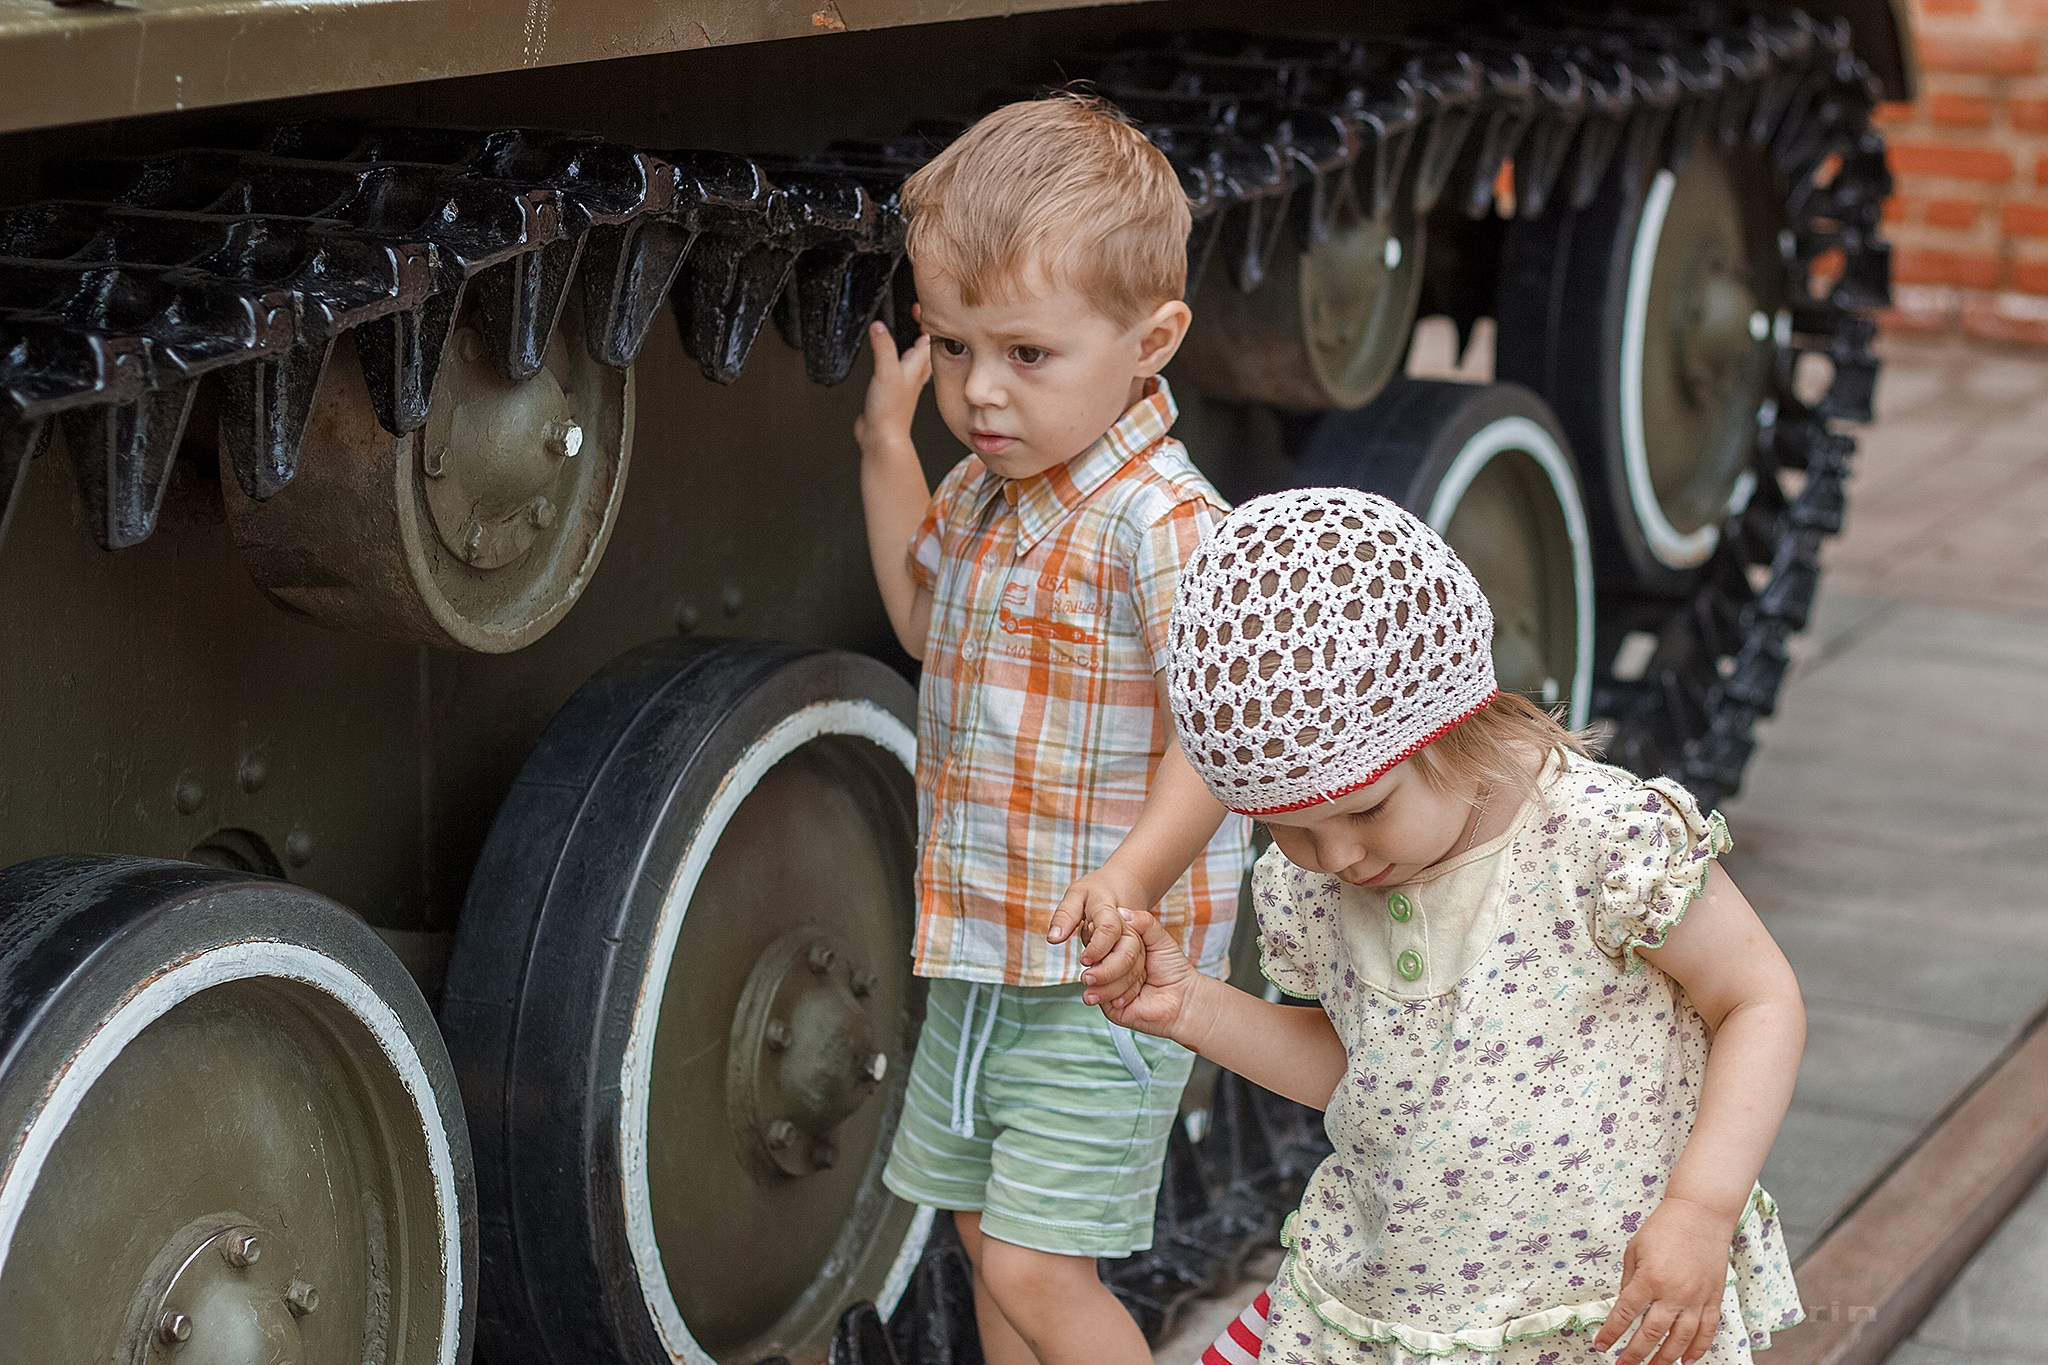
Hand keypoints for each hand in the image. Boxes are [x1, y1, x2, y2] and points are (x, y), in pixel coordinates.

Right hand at [854, 322, 930, 453]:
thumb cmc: (890, 411)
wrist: (882, 437)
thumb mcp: (886, 373)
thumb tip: (879, 325)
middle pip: (924, 345)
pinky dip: (896, 359)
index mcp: (917, 365)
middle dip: (922, 328)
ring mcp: (904, 382)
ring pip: (913, 357)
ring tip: (908, 330)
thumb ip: (883, 347)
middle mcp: (914, 372)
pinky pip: (898, 369)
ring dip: (911, 343)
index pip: (928, 336)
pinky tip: (890, 360)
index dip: (926, 319)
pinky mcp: (892, 390)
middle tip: (917, 313)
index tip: (919, 306)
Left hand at [1049, 870, 1146, 1007]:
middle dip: (1109, 970)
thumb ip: (1065, 916)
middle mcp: (1128, 928)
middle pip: (1128, 951)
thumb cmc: (1094, 892)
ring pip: (1136, 966)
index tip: (1083, 961)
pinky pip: (1139, 972)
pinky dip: (1128, 989)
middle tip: (1086, 981)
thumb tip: (1053, 938)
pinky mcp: (1141, 951)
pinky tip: (1114, 1003)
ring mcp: (1138, 941)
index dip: (1098, 946)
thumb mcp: (1077, 895)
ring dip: (1117, 985)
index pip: (1109, 928)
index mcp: (1110, 911)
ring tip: (1092, 997)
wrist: (1124, 886)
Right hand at [1096, 908, 1204, 1040]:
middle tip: (1129, 965)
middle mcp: (1109, 967)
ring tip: (1138, 983)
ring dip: (1115, 980)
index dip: (1103, 941)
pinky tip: (1127, 998)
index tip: (1110, 939)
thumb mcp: (1159, 938)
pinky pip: (1102, 996)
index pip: (1099, 942)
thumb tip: (1121, 911)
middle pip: (1095, 960)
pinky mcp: (1110, 1007)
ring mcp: (1107, 987)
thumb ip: (1143, 921)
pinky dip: (1116, 994)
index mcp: (1118, 950)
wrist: (1184, 997)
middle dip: (1108, 963)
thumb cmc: (1173, 968)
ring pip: (1096, 979)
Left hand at [1593, 1196, 1735, 1364]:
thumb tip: (1625, 1305)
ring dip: (1665, 1358)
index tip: (1601, 1345)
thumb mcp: (1635, 1250)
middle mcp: (1674, 1293)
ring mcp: (1697, 1298)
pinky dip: (1698, 1349)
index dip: (1611, 1333)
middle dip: (1635, 1354)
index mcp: (1650, 1279)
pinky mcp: (1714, 1298)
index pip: (1625, 1313)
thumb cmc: (1665, 1228)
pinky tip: (1687, 1360)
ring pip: (1681, 1339)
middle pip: (1652, 1333)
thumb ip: (1629, 1280)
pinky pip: (1707, 1330)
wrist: (1700, 1214)